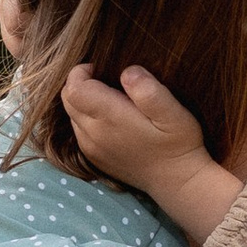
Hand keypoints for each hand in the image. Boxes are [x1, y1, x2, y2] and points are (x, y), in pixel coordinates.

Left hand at [60, 63, 235, 237]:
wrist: (177, 180)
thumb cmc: (178, 142)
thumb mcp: (173, 113)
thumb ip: (148, 91)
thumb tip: (127, 71)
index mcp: (110, 119)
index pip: (74, 88)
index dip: (81, 71)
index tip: (101, 66)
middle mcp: (93, 134)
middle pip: (67, 99)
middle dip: (79, 83)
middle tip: (104, 77)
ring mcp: (91, 148)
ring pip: (71, 114)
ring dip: (82, 100)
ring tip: (109, 96)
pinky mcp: (93, 157)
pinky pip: (78, 129)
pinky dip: (86, 117)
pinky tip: (110, 116)